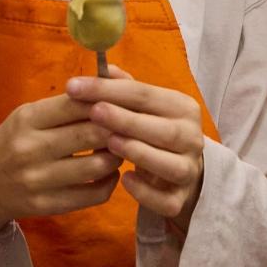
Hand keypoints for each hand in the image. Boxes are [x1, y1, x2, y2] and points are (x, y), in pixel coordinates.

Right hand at [0, 94, 121, 248]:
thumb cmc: (13, 142)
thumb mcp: (29, 116)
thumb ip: (66, 106)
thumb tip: (112, 90)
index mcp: (27, 119)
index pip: (76, 104)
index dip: (106, 102)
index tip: (121, 102)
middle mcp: (31, 148)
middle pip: (91, 134)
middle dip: (117, 128)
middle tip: (129, 127)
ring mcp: (39, 180)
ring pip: (97, 166)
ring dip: (117, 156)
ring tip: (119, 149)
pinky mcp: (48, 206)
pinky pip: (94, 194)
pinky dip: (110, 182)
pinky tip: (109, 173)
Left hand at [69, 66, 205, 231]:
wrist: (178, 173)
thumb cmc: (152, 132)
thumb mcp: (142, 108)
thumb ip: (124, 88)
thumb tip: (104, 67)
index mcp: (183, 108)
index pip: (144, 94)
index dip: (108, 89)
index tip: (74, 86)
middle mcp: (192, 138)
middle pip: (162, 129)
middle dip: (126, 119)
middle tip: (94, 112)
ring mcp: (189, 170)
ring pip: (170, 164)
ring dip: (139, 152)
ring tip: (110, 143)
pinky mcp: (180, 199)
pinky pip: (166, 199)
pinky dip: (146, 191)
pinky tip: (125, 179)